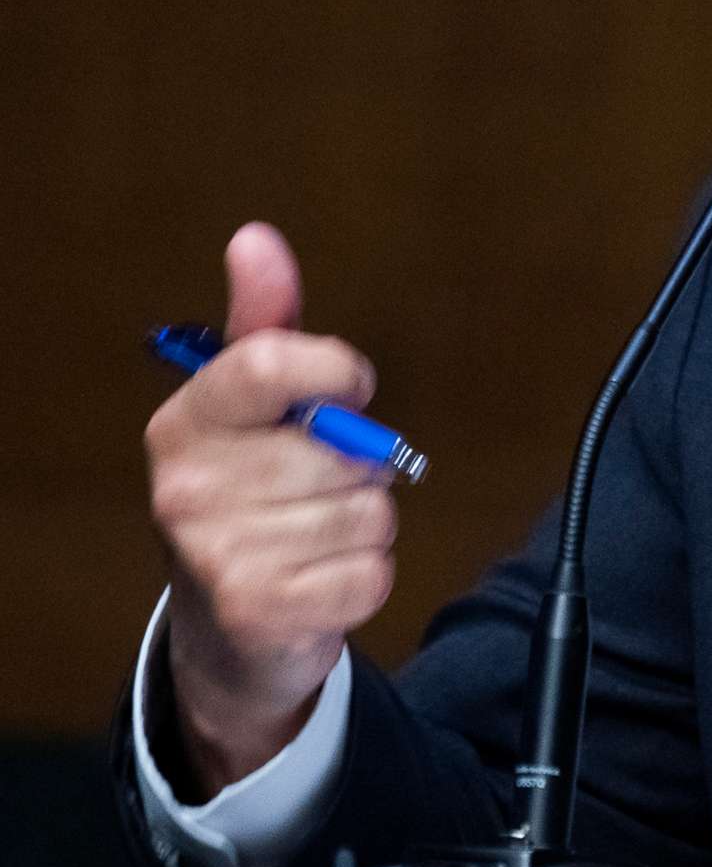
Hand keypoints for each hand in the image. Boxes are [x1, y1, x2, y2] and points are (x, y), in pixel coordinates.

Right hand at [144, 223, 393, 798]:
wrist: (226, 628)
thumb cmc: (251, 494)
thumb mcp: (251, 408)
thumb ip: (264, 325)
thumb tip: (256, 238)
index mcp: (184, 424)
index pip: (268, 364)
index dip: (336, 371)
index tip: (348, 389)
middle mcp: (187, 489)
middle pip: (345, 449)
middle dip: (360, 466)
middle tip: (317, 486)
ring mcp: (218, 555)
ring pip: (369, 511)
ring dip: (364, 524)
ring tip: (315, 536)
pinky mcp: (260, 612)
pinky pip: (372, 572)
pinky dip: (366, 577)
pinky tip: (322, 579)